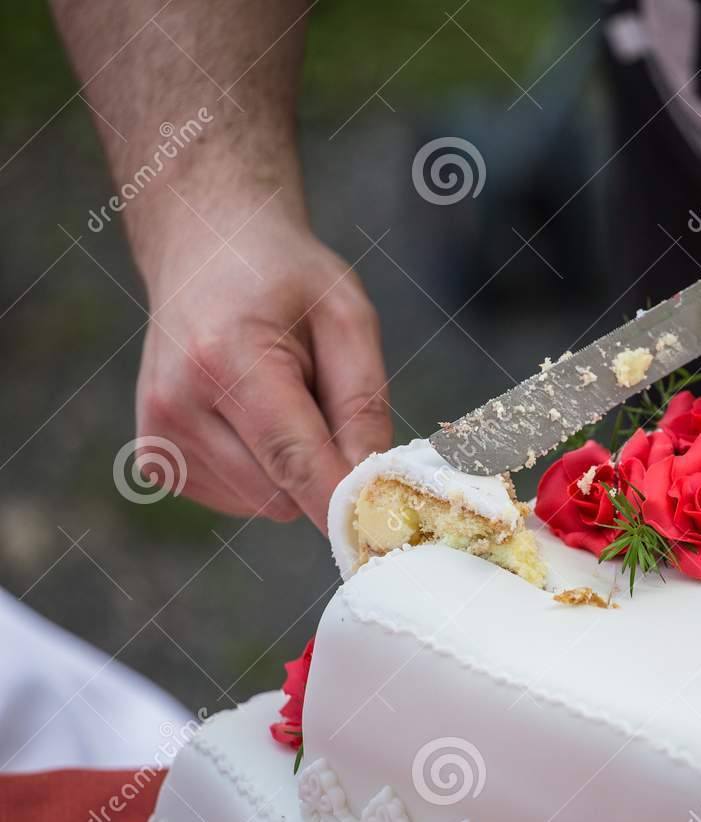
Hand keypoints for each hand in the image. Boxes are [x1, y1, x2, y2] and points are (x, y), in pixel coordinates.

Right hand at [136, 205, 390, 530]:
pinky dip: (263, 473)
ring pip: (264, 504)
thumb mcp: (348, 317)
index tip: (384, 533)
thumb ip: (364, 402)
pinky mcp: (156, 460)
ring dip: (291, 469)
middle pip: (283, 493)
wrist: (206, 250)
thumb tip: (373, 485)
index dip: (343, 503)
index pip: (294, 459)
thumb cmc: (286, 280)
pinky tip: (252, 415)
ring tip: (280, 399)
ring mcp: (159, 436)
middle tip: (323, 403)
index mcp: (226, 360)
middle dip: (323, 468)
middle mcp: (177, 404)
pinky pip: (240, 500)